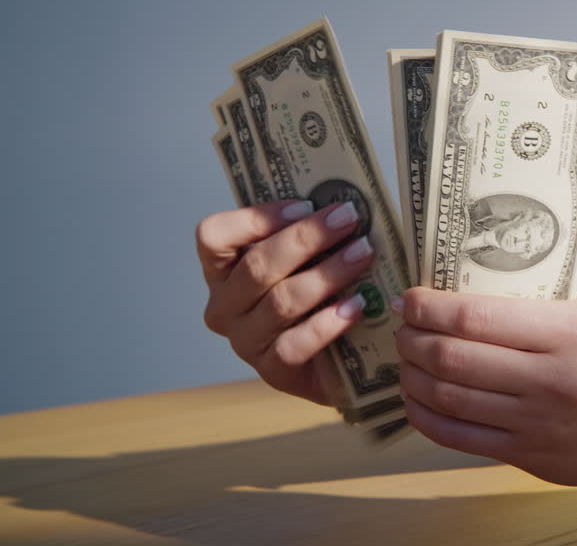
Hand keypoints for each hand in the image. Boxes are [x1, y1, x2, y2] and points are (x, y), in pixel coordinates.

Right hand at [195, 200, 374, 405]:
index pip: (214, 237)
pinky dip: (328, 322)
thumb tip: (337, 205)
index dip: (256, 218)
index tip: (305, 205)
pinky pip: (294, 345)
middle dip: (306, 238)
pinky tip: (357, 306)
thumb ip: (307, 236)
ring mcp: (245, 342)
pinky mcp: (272, 371)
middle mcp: (224, 307)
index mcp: (222, 272)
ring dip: (326, 274)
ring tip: (363, 254)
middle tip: (349, 219)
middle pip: (256, 267)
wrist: (337, 364)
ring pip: (280, 302)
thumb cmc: (316, 299)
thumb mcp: (304, 262)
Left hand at [394, 288, 576, 485]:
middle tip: (403, 327)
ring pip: (446, 397)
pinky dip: (423, 413)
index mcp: (564, 332)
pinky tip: (416, 397)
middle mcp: (547, 378)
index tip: (411, 299)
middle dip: (412, 338)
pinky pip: (455, 436)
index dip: (429, 307)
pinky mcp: (523, 455)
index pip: (476, 317)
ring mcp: (533, 422)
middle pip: (452, 357)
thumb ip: (525, 306)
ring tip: (406, 358)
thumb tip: (451, 294)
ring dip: (411, 374)